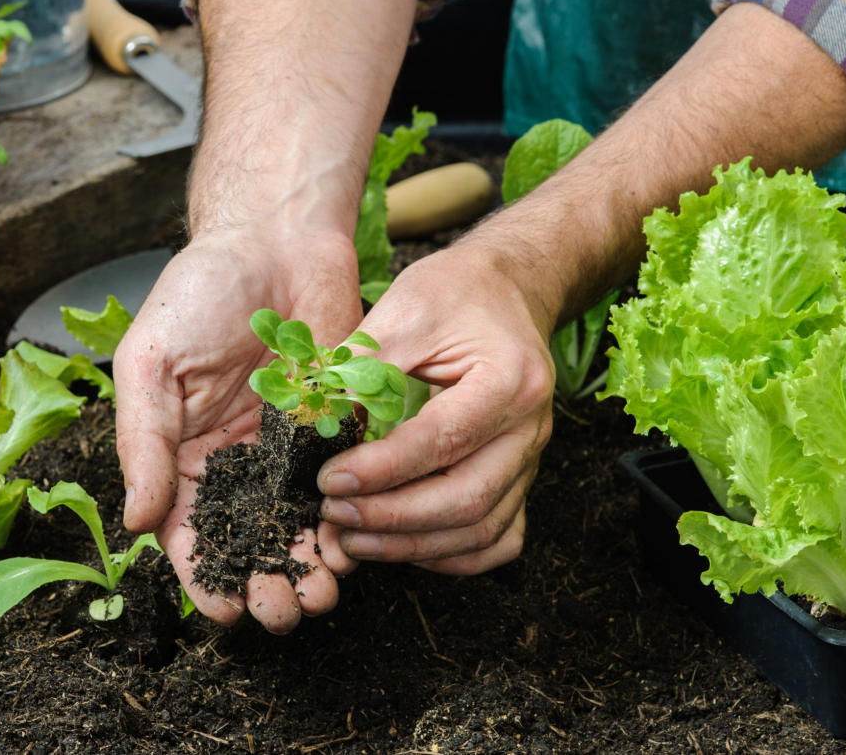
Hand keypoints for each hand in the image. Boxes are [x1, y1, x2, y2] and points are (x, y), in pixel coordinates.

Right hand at [113, 227, 362, 631]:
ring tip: (320, 597)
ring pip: (297, 527)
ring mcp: (287, 449)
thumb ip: (144, 443)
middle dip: (262, 585)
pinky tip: (353, 548)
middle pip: (247, 541)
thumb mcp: (152, 363)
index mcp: (181, 452)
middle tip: (282, 613)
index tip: (223, 612)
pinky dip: (346, 522)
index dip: (202, 577)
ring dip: (307, 567)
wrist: (277, 236)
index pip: (187, 532)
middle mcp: (235, 461)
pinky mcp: (335, 429)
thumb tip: (138, 522)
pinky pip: (341, 487)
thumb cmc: (200, 289)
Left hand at [315, 242, 554, 574]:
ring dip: (413, 545)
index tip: (329, 480)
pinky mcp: (522, 476)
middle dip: (393, 519)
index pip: (441, 441)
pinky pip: (500, 537)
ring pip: (482, 529)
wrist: (508, 288)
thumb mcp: (405, 310)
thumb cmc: (456, 292)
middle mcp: (529, 427)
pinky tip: (404, 547)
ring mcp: (531, 457)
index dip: (381, 469)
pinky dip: (454, 556)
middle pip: (467, 499)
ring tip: (353, 539)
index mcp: (507, 379)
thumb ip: (362, 368)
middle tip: (334, 515)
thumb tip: (314, 424)